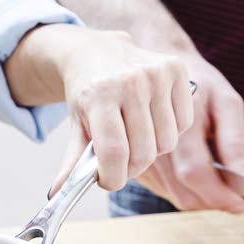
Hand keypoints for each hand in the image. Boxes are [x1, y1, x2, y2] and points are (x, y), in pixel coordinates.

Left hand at [30, 27, 193, 192]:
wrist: (96, 50)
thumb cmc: (87, 92)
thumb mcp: (75, 124)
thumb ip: (72, 160)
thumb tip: (59, 193)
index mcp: (100, 95)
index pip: (114, 153)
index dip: (112, 178)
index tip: (107, 181)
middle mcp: (130, 81)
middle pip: (143, 153)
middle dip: (131, 168)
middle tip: (120, 161)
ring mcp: (156, 74)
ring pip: (167, 142)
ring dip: (152, 150)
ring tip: (136, 138)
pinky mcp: (176, 69)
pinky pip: (183, 123)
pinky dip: (170, 131)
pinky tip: (153, 120)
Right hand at [133, 58, 243, 212]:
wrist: (159, 70)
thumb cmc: (200, 85)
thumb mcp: (227, 103)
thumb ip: (236, 142)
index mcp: (179, 121)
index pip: (195, 172)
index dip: (219, 195)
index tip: (239, 205)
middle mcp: (153, 139)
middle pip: (182, 192)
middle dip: (212, 201)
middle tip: (231, 194)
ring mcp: (140, 150)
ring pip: (173, 195)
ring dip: (199, 196)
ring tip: (212, 173)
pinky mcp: (134, 159)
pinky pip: (163, 189)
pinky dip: (183, 188)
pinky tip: (192, 169)